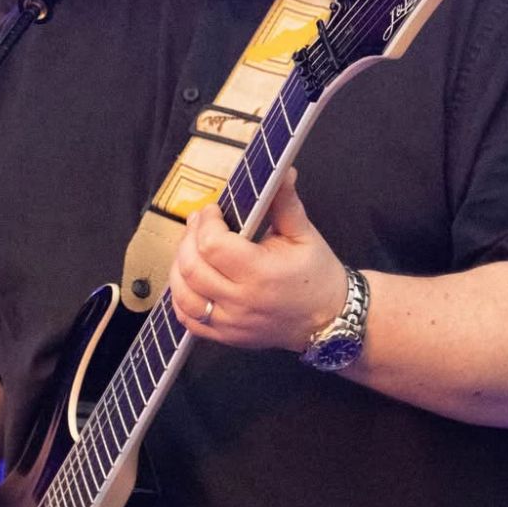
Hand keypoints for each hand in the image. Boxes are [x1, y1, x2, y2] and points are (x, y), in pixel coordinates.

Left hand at [170, 170, 348, 353]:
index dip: (206, 222)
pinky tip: (190, 279)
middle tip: (199, 224)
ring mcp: (231, 324)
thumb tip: (281, 169)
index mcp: (261, 274)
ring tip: (192, 249)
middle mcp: (242, 302)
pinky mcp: (226, 337)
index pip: (212, 245)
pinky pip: (188, 320)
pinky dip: (181, 297)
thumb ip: (285, 201)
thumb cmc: (317, 275)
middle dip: (188, 239)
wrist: (328, 319)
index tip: (214, 210)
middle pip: (191, 268)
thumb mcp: (304, 234)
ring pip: (182, 295)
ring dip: (179, 267)